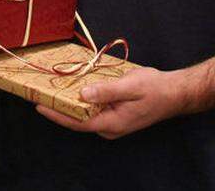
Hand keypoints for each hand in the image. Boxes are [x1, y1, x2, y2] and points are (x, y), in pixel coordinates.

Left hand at [35, 67, 188, 138]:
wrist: (176, 93)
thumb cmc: (156, 89)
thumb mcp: (131, 86)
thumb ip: (106, 91)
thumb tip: (83, 94)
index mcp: (112, 123)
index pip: (77, 122)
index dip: (56, 114)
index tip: (38, 105)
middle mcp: (110, 127)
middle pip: (78, 119)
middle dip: (59, 107)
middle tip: (41, 92)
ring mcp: (112, 123)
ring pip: (85, 114)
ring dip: (69, 103)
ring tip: (51, 88)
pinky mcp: (114, 115)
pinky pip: (93, 110)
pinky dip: (82, 100)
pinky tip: (73, 87)